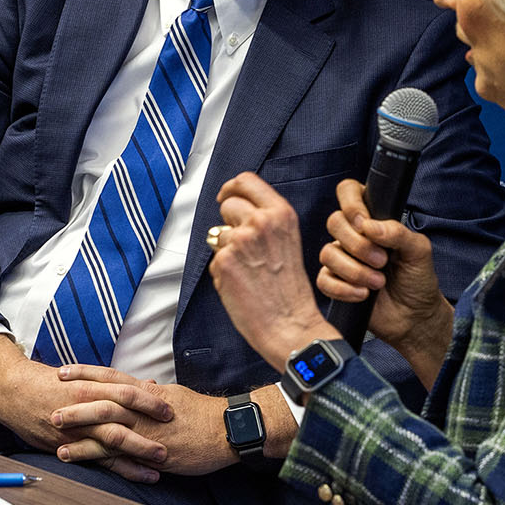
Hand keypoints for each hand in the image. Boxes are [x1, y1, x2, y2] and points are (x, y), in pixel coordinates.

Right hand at [0, 335, 173, 482]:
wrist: (13, 390)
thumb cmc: (49, 382)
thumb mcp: (81, 376)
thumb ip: (112, 383)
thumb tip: (145, 384)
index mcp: (90, 384)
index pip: (125, 389)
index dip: (149, 398)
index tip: (171, 405)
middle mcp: (85, 404)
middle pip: (124, 412)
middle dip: (150, 422)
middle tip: (174, 429)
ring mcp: (78, 426)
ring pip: (114, 438)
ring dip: (140, 449)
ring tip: (163, 459)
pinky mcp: (70, 444)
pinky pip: (100, 459)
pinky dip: (122, 468)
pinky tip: (141, 474)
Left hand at [51, 369, 254, 476]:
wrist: (226, 431)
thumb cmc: (203, 413)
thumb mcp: (176, 396)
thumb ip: (155, 392)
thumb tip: (144, 384)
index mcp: (147, 392)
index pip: (111, 377)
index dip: (86, 373)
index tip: (64, 370)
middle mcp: (142, 408)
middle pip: (102, 398)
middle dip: (75, 399)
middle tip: (50, 399)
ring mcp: (144, 430)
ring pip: (104, 424)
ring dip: (78, 425)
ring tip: (54, 427)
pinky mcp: (147, 452)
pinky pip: (114, 452)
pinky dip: (91, 452)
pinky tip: (72, 454)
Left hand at [209, 172, 337, 369]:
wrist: (289, 324)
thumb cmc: (290, 290)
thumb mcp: (288, 241)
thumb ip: (267, 221)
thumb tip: (238, 211)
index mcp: (281, 214)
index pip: (247, 181)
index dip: (231, 188)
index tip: (226, 196)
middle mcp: (260, 222)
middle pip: (228, 204)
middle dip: (229, 221)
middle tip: (241, 244)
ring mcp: (240, 241)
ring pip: (219, 233)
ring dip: (226, 249)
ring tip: (248, 270)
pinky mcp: (223, 261)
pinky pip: (214, 259)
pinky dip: (223, 271)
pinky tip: (241, 284)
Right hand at [320, 178, 451, 384]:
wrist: (415, 318)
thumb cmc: (418, 280)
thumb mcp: (419, 251)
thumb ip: (398, 233)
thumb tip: (369, 227)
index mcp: (372, 219)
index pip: (349, 192)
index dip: (351, 203)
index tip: (364, 223)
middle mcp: (353, 235)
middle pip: (334, 222)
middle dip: (358, 245)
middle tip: (382, 261)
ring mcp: (341, 259)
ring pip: (327, 252)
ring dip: (354, 270)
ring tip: (377, 283)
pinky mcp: (334, 282)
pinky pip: (323, 279)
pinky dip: (343, 288)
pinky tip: (363, 295)